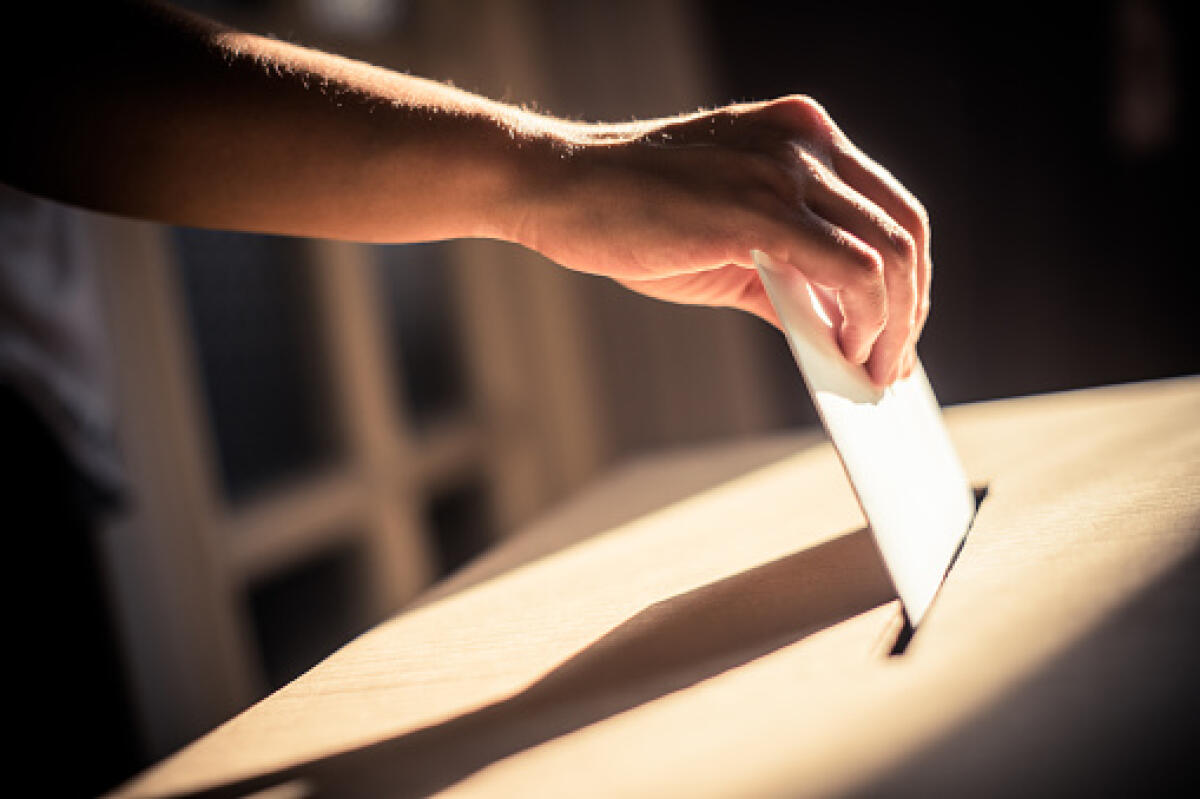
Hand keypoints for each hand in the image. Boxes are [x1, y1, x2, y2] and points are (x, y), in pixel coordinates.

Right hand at [512, 96, 930, 386]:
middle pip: (903, 228)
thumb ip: (788, 279)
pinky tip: (845, 355)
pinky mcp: (760, 207)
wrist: (559, 187)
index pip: (888, 208)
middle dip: (909, 309)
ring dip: (892, 325)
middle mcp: (805, 140)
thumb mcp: (727, 242)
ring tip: (870, 371)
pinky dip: (863, 322)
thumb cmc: (632, 212)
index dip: (907, 279)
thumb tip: (842, 338)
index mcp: (802, 136)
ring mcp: (785, 167)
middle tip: (891, 366)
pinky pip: (849, 270)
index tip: (898, 335)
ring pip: (889, 252)